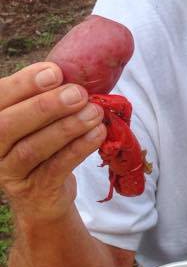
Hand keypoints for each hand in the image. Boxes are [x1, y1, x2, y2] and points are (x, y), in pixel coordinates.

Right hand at [0, 62, 105, 221]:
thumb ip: (45, 97)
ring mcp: (9, 172)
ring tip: (94, 112)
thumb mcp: (36, 120)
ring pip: (32, 148)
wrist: (43, 196)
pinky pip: (55, 168)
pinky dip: (78, 149)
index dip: (23, 84)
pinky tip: (97, 134)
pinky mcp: (33, 191)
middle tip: (78, 93)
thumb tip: (75, 71)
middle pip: (8, 125)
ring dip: (67, 127)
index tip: (55, 71)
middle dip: (45, 106)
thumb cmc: (41, 144)